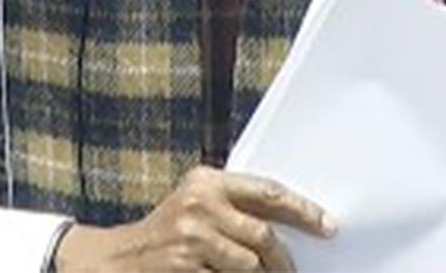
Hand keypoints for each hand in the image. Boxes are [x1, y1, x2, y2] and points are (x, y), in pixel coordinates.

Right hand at [55, 166, 334, 271]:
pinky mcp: (184, 265)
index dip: (303, 210)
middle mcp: (200, 203)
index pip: (268, 192)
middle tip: (294, 271)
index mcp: (208, 181)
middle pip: (263, 234)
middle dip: (284, 259)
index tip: (327, 225)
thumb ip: (235, 206)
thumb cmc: (167, 233)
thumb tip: (291, 221)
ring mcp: (191, 236)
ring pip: (250, 264)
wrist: (117, 260)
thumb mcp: (197, 205)